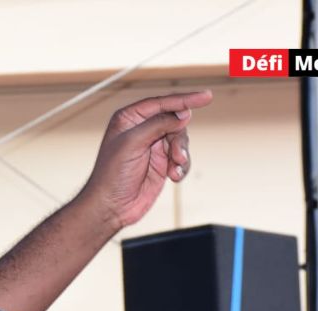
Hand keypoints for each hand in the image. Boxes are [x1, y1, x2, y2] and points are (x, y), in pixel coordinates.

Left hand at [77, 90, 213, 230]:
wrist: (111, 206)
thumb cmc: (112, 174)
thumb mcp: (132, 143)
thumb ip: (158, 124)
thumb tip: (183, 114)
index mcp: (129, 118)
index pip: (161, 103)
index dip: (184, 99)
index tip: (206, 97)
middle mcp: (142, 129)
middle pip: (175, 122)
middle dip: (179, 138)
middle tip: (176, 155)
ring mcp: (153, 146)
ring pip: (181, 140)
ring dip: (181, 154)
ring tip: (174, 168)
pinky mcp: (162, 163)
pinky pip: (181, 158)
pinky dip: (181, 167)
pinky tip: (174, 177)